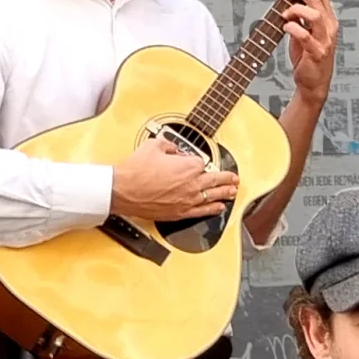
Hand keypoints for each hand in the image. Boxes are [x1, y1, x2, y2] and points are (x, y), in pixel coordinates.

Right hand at [110, 136, 238, 221]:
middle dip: (227, 179)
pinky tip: (218, 208)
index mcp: (189, 166)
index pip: (202, 162)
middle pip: (216, 180)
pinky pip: (202, 212)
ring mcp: (188, 200)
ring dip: (225, 194)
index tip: (193, 161)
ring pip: (213, 197)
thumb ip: (169, 145)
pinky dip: (212, 210)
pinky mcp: (180, 213)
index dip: (197, 161)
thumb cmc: (136, 170)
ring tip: (232, 192)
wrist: (124, 190)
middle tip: (234, 178)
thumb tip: (174, 149)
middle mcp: (192, 184)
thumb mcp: (153, 146)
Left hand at [277, 0, 337, 106]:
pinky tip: (285, 27)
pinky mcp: (317, 53)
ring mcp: (325, 41)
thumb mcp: (304, 32)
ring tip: (284, 13)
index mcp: (328, 20)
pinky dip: (293, 28)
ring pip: (315, 14)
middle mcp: (330, 28)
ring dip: (296, 9)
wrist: (312, 84)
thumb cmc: (307, 58)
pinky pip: (306, 36)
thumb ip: (300, 17)